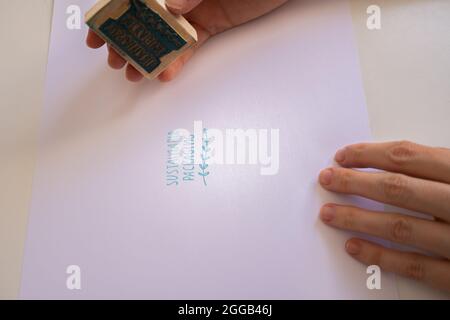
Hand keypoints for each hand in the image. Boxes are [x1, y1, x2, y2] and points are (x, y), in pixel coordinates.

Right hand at [86, 0, 287, 81]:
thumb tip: (171, 6)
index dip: (112, 14)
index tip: (96, 33)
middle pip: (144, 18)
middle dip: (126, 41)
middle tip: (115, 61)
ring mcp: (192, 11)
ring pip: (164, 36)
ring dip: (148, 57)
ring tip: (136, 75)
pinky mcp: (208, 26)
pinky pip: (189, 47)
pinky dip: (178, 62)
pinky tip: (166, 75)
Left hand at [319, 141, 449, 292]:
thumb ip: (444, 168)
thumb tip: (393, 158)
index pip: (408, 157)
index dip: (369, 154)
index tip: (343, 155)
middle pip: (397, 188)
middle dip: (355, 182)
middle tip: (326, 179)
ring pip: (399, 226)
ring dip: (357, 218)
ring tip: (328, 213)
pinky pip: (416, 267)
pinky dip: (381, 256)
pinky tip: (354, 247)